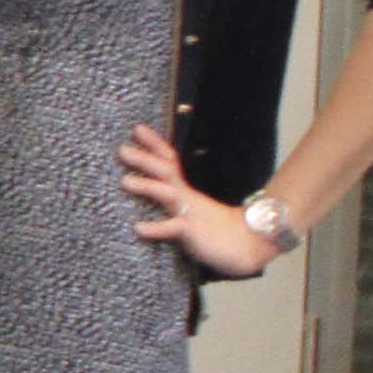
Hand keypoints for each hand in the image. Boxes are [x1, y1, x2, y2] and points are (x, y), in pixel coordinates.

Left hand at [120, 126, 279, 278]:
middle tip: (122, 149)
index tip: (138, 129)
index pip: (169, 161)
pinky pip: (173, 228)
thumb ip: (173, 200)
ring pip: (168, 194)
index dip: (155, 144)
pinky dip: (156, 228)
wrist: (250, 243)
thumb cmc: (217, 228)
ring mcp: (190, 212)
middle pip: (166, 171)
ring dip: (148, 186)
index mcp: (185, 190)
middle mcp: (187, 197)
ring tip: (125, 181)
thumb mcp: (192, 209)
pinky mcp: (192, 231)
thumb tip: (152, 192)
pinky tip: (139, 228)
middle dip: (145, 159)